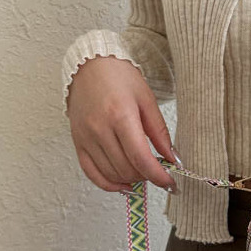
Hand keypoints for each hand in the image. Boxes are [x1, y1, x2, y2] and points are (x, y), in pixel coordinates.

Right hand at [66, 56, 178, 193]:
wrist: (90, 65)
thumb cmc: (120, 79)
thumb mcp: (147, 101)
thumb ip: (160, 133)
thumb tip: (173, 160)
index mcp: (120, 115)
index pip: (140, 157)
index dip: (158, 175)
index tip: (171, 183)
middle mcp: (99, 129)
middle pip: (126, 168)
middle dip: (147, 176)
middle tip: (159, 172)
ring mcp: (85, 137)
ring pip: (111, 174)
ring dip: (131, 180)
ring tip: (144, 173)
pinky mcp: (77, 142)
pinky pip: (91, 173)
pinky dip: (109, 184)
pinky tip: (124, 184)